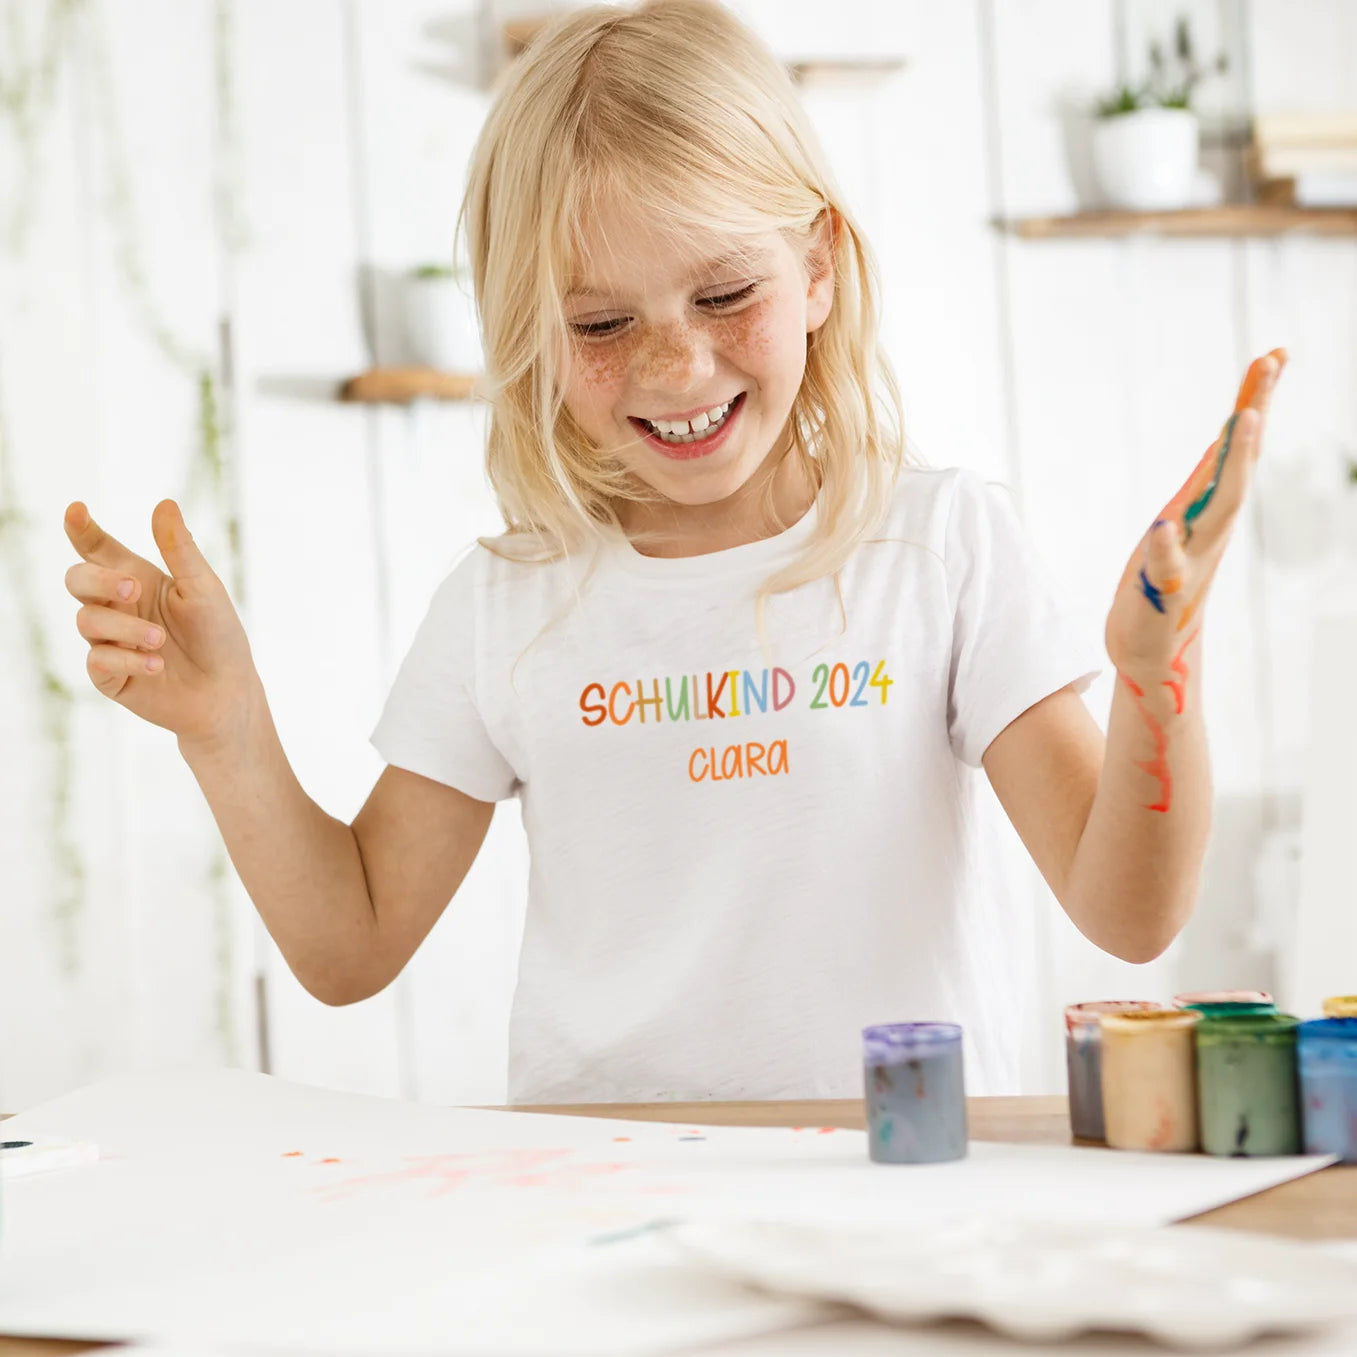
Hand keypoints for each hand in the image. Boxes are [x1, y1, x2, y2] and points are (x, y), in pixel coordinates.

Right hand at [63, 499, 261, 752]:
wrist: (227, 691)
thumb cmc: (218, 635)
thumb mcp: (202, 588)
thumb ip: (179, 550)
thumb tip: (165, 503)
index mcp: (137, 578)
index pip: (98, 549)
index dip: (82, 529)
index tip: (76, 510)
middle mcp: (117, 607)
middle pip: (77, 580)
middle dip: (100, 580)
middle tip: (134, 589)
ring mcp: (109, 641)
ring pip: (88, 621)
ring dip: (125, 627)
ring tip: (160, 640)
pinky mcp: (110, 675)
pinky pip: (97, 661)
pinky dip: (127, 659)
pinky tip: (157, 664)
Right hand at [1105, 348, 1286, 679]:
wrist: (1155, 654)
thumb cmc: (1153, 630)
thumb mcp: (1154, 602)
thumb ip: (1162, 566)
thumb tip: (1166, 528)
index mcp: (1205, 536)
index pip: (1229, 482)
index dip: (1239, 446)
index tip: (1251, 409)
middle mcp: (1211, 522)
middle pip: (1243, 454)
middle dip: (1257, 404)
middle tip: (1276, 354)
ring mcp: (1203, 522)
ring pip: (1235, 458)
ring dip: (1250, 413)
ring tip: (1265, 370)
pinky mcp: (1190, 527)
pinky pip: (1214, 477)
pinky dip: (1225, 447)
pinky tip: (1229, 432)